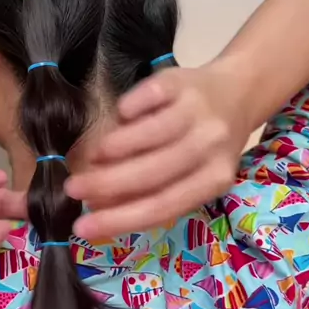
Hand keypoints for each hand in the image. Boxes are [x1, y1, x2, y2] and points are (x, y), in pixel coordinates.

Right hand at [65, 61, 249, 239]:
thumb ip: (150, 193)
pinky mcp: (180, 81)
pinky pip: (146, 97)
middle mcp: (210, 146)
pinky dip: (127, 110)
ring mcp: (197, 111)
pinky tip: (119, 117)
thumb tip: (97, 212)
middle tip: (72, 189)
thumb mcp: (188, 173)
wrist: (236, 92)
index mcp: (214, 179)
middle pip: (152, 173)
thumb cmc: (204, 143)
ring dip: (113, 149)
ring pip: (148, 135)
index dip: (118, 219)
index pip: (161, 206)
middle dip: (105, 184)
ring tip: (94, 156)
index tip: (80, 227)